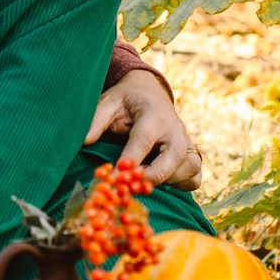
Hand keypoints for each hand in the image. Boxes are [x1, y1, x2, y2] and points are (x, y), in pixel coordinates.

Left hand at [87, 67, 202, 188]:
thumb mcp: (108, 102)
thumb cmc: (126, 101)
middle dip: (154, 175)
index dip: (131, 159)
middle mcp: (174, 129)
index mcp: (153, 115)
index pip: (144, 139)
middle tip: (132, 186)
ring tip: (144, 183)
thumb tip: (84, 141)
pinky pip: (195, 177)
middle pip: (174, 157)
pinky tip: (162, 184)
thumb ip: (96, 120)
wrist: (149, 93)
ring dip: (169, 181)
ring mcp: (186, 142)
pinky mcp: (191, 154)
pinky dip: (182, 185)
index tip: (116, 176)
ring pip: (189, 168)